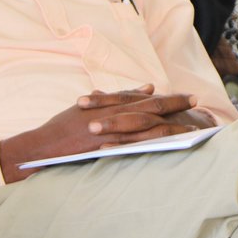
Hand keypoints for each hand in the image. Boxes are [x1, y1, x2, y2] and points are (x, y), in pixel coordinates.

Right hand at [0, 85, 214, 182]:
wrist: (40, 147)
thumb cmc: (62, 127)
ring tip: (192, 126)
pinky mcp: (103, 149)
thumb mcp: (88, 106)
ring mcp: (108, 133)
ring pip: (145, 126)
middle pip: (149, 108)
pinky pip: (133, 146)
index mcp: (108, 104)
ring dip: (170, 124)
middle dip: (174, 104)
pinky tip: (169, 143)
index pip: (143, 98)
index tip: (187, 96)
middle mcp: (110, 115)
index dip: (167, 97)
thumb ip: (117, 97)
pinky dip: (152, 142)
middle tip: (196, 102)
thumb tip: (146, 88)